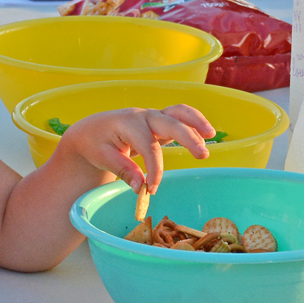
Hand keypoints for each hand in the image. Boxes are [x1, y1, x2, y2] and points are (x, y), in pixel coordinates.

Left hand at [57, 105, 214, 193]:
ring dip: (196, 121)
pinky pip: (180, 116)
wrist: (92, 130)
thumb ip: (123, 170)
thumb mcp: (103, 157)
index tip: (152, 189)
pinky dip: (194, 121)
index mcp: (128, 123)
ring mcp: (153, 117)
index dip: (154, 169)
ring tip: (211, 135)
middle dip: (188, 137)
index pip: (148, 146)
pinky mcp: (159, 122)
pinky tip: (206, 133)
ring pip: (178, 113)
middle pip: (170, 123)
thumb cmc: (96, 143)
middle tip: (203, 155)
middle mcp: (143, 116)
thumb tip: (140, 188)